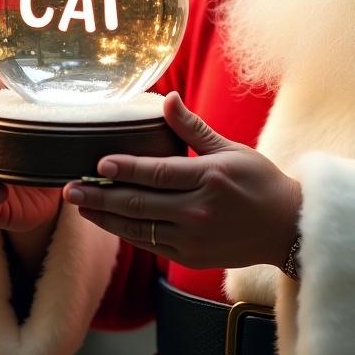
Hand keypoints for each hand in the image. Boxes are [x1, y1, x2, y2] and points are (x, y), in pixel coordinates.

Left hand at [62, 92, 301, 270]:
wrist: (286, 227)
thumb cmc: (259, 181)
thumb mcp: (230, 149)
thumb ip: (193, 128)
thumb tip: (167, 98)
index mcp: (209, 178)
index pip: (158, 174)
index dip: (126, 170)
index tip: (98, 165)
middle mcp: (198, 210)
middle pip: (139, 204)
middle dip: (99, 197)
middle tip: (69, 190)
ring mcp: (193, 238)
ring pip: (138, 228)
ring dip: (105, 218)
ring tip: (80, 207)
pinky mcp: (191, 256)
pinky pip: (150, 244)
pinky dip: (126, 233)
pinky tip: (108, 222)